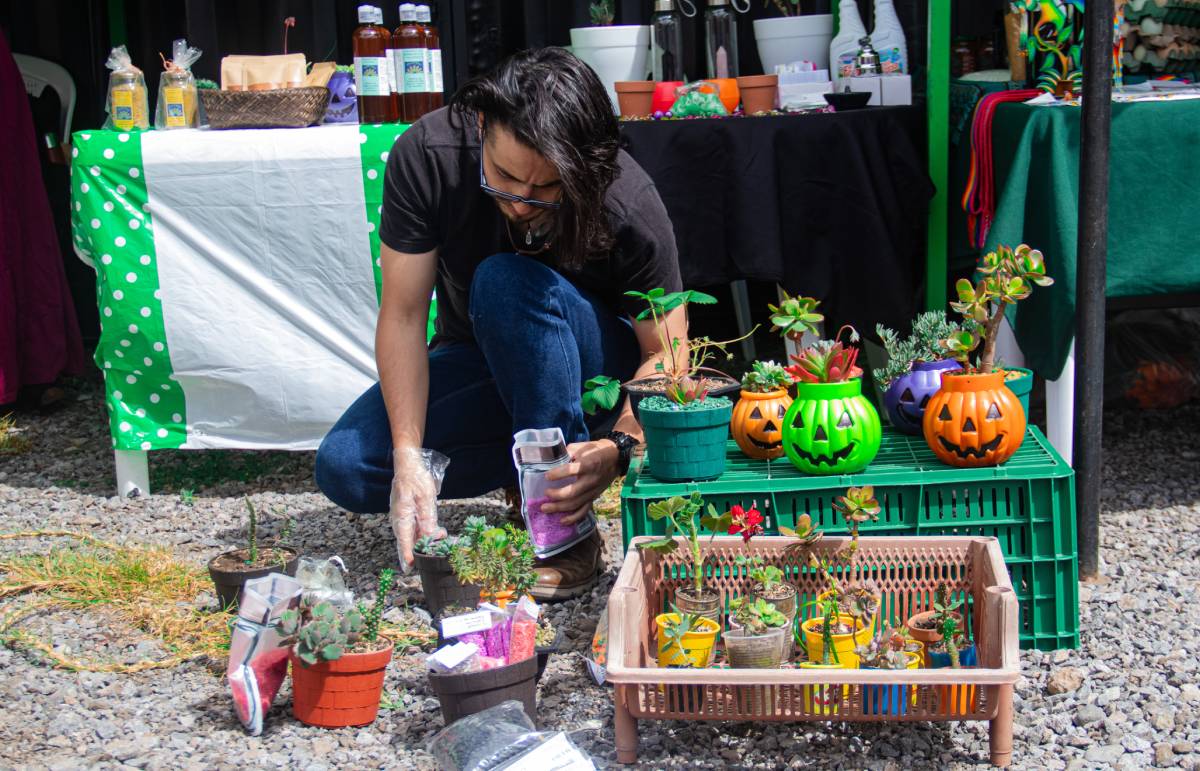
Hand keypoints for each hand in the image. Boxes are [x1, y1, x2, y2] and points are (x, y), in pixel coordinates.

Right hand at [390, 447, 445, 569]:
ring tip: (441, 536)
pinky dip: (423, 532)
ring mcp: (401, 517)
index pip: (403, 541)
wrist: (407, 465)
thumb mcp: (426, 498)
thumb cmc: (416, 479)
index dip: (407, 556)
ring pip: (411, 535)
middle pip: (406, 541)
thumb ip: (427, 519)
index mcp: (401, 516)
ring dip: (424, 540)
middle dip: (419, 550)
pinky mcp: (405, 514)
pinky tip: (436, 530)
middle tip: (433, 553)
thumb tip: (429, 537)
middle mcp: (398, 519)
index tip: (410, 568)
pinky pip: (413, 528)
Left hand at [540, 440, 618, 523]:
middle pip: (572, 492)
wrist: (616, 458)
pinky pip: (584, 510)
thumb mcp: (583, 446)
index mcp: (588, 464)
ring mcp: (593, 491)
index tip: (547, 476)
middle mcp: (591, 480)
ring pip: (576, 504)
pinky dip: (573, 518)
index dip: (557, 474)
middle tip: (545, 494)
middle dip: (556, 495)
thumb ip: (568, 452)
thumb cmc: (597, 450)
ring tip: (545, 508)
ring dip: (559, 508)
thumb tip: (553, 457)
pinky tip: (562, 521)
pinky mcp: (594, 497)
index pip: (570, 470)